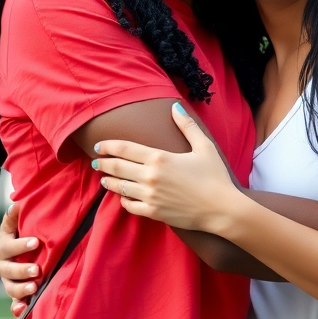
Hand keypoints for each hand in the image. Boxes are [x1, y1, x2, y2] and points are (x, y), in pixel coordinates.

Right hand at [0, 197, 41, 318]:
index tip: (36, 242)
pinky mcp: (15, 293)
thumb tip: (17, 204)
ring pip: (10, 287)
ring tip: (34, 288)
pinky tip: (22, 310)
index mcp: (4, 245)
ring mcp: (8, 280)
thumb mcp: (21, 221)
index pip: (7, 247)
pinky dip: (17, 308)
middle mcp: (3, 264)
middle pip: (7, 269)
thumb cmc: (27, 230)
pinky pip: (13, 303)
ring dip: (20, 289)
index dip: (20, 245)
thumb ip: (17, 214)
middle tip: (37, 270)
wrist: (30, 248)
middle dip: (22, 270)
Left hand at [93, 102, 239, 232]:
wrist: (222, 208)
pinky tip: (123, 197)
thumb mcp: (203, 146)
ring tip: (104, 179)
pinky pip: (130, 206)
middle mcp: (150, 176)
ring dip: (109, 182)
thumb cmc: (215, 176)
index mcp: (159, 157)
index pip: (124, 148)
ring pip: (120, 187)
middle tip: (95, 161)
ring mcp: (150, 196)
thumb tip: (175, 106)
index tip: (98, 146)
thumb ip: (187, 125)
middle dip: (103, 163)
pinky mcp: (153, 212)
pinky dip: (123, 201)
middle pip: (117, 167)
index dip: (108, 146)